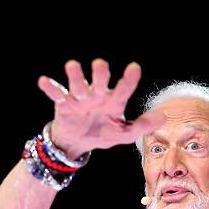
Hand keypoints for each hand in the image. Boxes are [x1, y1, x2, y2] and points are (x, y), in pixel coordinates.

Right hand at [37, 59, 164, 158]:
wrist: (78, 143)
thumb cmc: (103, 133)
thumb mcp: (124, 133)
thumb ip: (142, 126)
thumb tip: (163, 116)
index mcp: (113, 101)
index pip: (123, 89)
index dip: (129, 80)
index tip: (134, 68)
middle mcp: (97, 95)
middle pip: (99, 82)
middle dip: (100, 74)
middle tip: (101, 65)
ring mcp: (80, 98)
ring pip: (77, 84)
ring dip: (75, 76)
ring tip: (73, 66)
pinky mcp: (63, 103)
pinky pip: (56, 94)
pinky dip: (50, 87)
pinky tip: (44, 81)